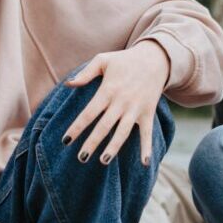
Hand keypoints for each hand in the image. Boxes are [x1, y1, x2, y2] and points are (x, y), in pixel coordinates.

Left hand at [61, 43, 170, 163]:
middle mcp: (121, 102)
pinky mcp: (148, 113)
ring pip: (123, 132)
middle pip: (104, 126)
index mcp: (107, 90)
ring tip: (103, 161)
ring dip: (114, 147)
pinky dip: (147, 148)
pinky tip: (145, 163)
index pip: (89, 113)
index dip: (77, 127)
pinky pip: (147, 133)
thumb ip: (85, 73)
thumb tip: (68, 84)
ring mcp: (136, 109)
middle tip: (81, 157)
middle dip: (92, 142)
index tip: (66, 140)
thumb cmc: (124, 60)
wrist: (155, 58)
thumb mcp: (103, 60)